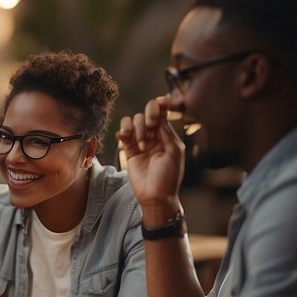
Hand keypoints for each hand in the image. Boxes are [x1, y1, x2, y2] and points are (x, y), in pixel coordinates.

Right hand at [116, 96, 185, 215]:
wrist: (155, 196)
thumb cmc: (169, 176)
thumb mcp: (174, 152)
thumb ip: (166, 132)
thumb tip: (158, 116)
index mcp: (167, 136)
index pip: (163, 114)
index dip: (161, 105)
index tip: (161, 100)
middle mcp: (154, 136)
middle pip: (147, 114)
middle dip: (148, 116)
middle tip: (152, 127)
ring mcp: (140, 142)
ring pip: (133, 121)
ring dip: (137, 128)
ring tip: (141, 144)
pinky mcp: (128, 149)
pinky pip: (123, 133)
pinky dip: (122, 131)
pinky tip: (124, 138)